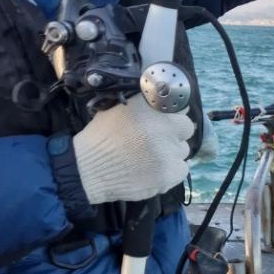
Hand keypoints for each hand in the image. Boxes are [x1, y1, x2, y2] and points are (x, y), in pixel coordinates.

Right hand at [72, 97, 192, 204]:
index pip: (179, 105)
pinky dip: (171, 170)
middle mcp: (164, 126)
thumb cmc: (101, 137)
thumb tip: (167, 100)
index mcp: (150, 107)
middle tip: (157, 140)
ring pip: (183, 150)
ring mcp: (170, 151)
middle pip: (185, 127)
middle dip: (174, 132)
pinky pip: (182, 169)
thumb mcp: (119, 108)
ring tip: (150, 157)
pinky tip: (154, 170)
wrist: (88, 169)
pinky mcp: (171, 173)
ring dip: (171, 152)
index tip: (164, 120)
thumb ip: (145, 104)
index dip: (172, 114)